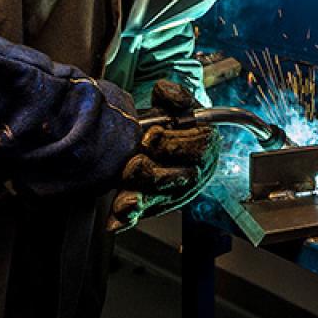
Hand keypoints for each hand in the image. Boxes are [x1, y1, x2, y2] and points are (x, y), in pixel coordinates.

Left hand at [107, 80, 220, 232]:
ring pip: (161, 200)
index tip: (150, 136)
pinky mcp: (151, 204)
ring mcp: (173, 192)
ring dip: (141, 198)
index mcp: (204, 145)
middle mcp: (192, 172)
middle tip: (134, 163)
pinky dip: (126, 218)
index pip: (200, 148)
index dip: (175, 144)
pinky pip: (140, 215)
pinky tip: (114, 222)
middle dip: (155, 173)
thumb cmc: (166, 121)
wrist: (150, 134)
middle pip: (180, 180)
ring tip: (124, 194)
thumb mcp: (171, 103)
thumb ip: (173, 95)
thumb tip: (170, 95)